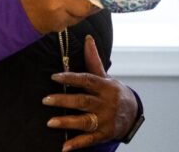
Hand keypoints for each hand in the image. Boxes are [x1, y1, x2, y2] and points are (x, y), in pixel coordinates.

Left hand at [43, 35, 138, 151]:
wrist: (133, 114)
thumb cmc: (114, 92)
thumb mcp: (106, 77)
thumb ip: (93, 60)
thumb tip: (87, 38)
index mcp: (105, 87)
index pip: (86, 80)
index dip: (70, 78)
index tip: (54, 77)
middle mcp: (105, 103)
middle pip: (83, 101)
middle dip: (64, 100)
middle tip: (45, 100)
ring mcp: (105, 120)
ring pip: (84, 121)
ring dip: (67, 122)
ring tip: (50, 122)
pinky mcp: (104, 134)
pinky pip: (90, 140)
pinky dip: (77, 144)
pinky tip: (64, 147)